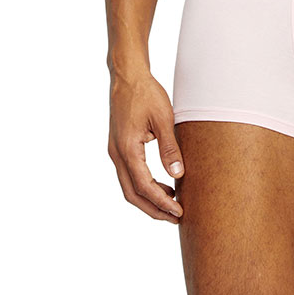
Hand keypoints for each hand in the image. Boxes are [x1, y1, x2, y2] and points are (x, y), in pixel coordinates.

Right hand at [108, 71, 184, 222]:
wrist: (127, 77)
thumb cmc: (146, 94)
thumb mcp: (163, 119)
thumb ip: (170, 148)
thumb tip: (178, 175)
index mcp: (127, 149)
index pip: (144, 186)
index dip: (161, 202)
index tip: (178, 212)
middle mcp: (117, 154)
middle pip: (132, 194)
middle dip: (153, 209)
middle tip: (176, 217)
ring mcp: (115, 151)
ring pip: (129, 186)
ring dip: (148, 199)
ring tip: (172, 203)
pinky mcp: (119, 147)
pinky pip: (129, 174)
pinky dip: (144, 185)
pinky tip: (162, 184)